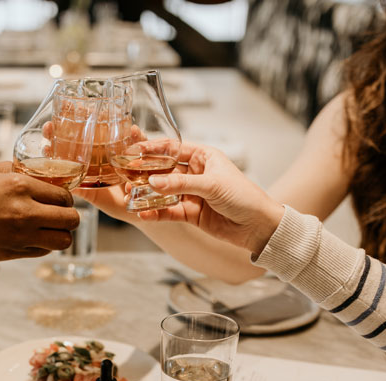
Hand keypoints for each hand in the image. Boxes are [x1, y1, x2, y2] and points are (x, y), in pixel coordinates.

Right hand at [0, 164, 78, 261]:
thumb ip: (10, 169)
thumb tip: (27, 169)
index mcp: (19, 186)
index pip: (64, 195)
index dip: (66, 196)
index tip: (59, 196)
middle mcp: (25, 213)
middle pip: (71, 219)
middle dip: (69, 215)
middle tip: (59, 212)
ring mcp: (20, 236)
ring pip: (63, 241)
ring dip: (60, 234)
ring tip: (48, 227)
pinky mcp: (12, 254)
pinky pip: (43, 252)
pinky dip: (44, 245)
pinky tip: (32, 237)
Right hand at [135, 143, 285, 254]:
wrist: (259, 226)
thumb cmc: (244, 196)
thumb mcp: (212, 185)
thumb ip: (181, 183)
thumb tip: (153, 182)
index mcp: (204, 157)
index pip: (172, 149)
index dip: (152, 149)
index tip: (133, 150)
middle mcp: (195, 173)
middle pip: (164, 170)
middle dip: (145, 173)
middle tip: (126, 175)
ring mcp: (191, 194)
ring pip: (163, 192)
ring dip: (147, 194)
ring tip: (130, 195)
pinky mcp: (190, 214)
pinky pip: (168, 212)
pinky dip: (155, 213)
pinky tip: (143, 213)